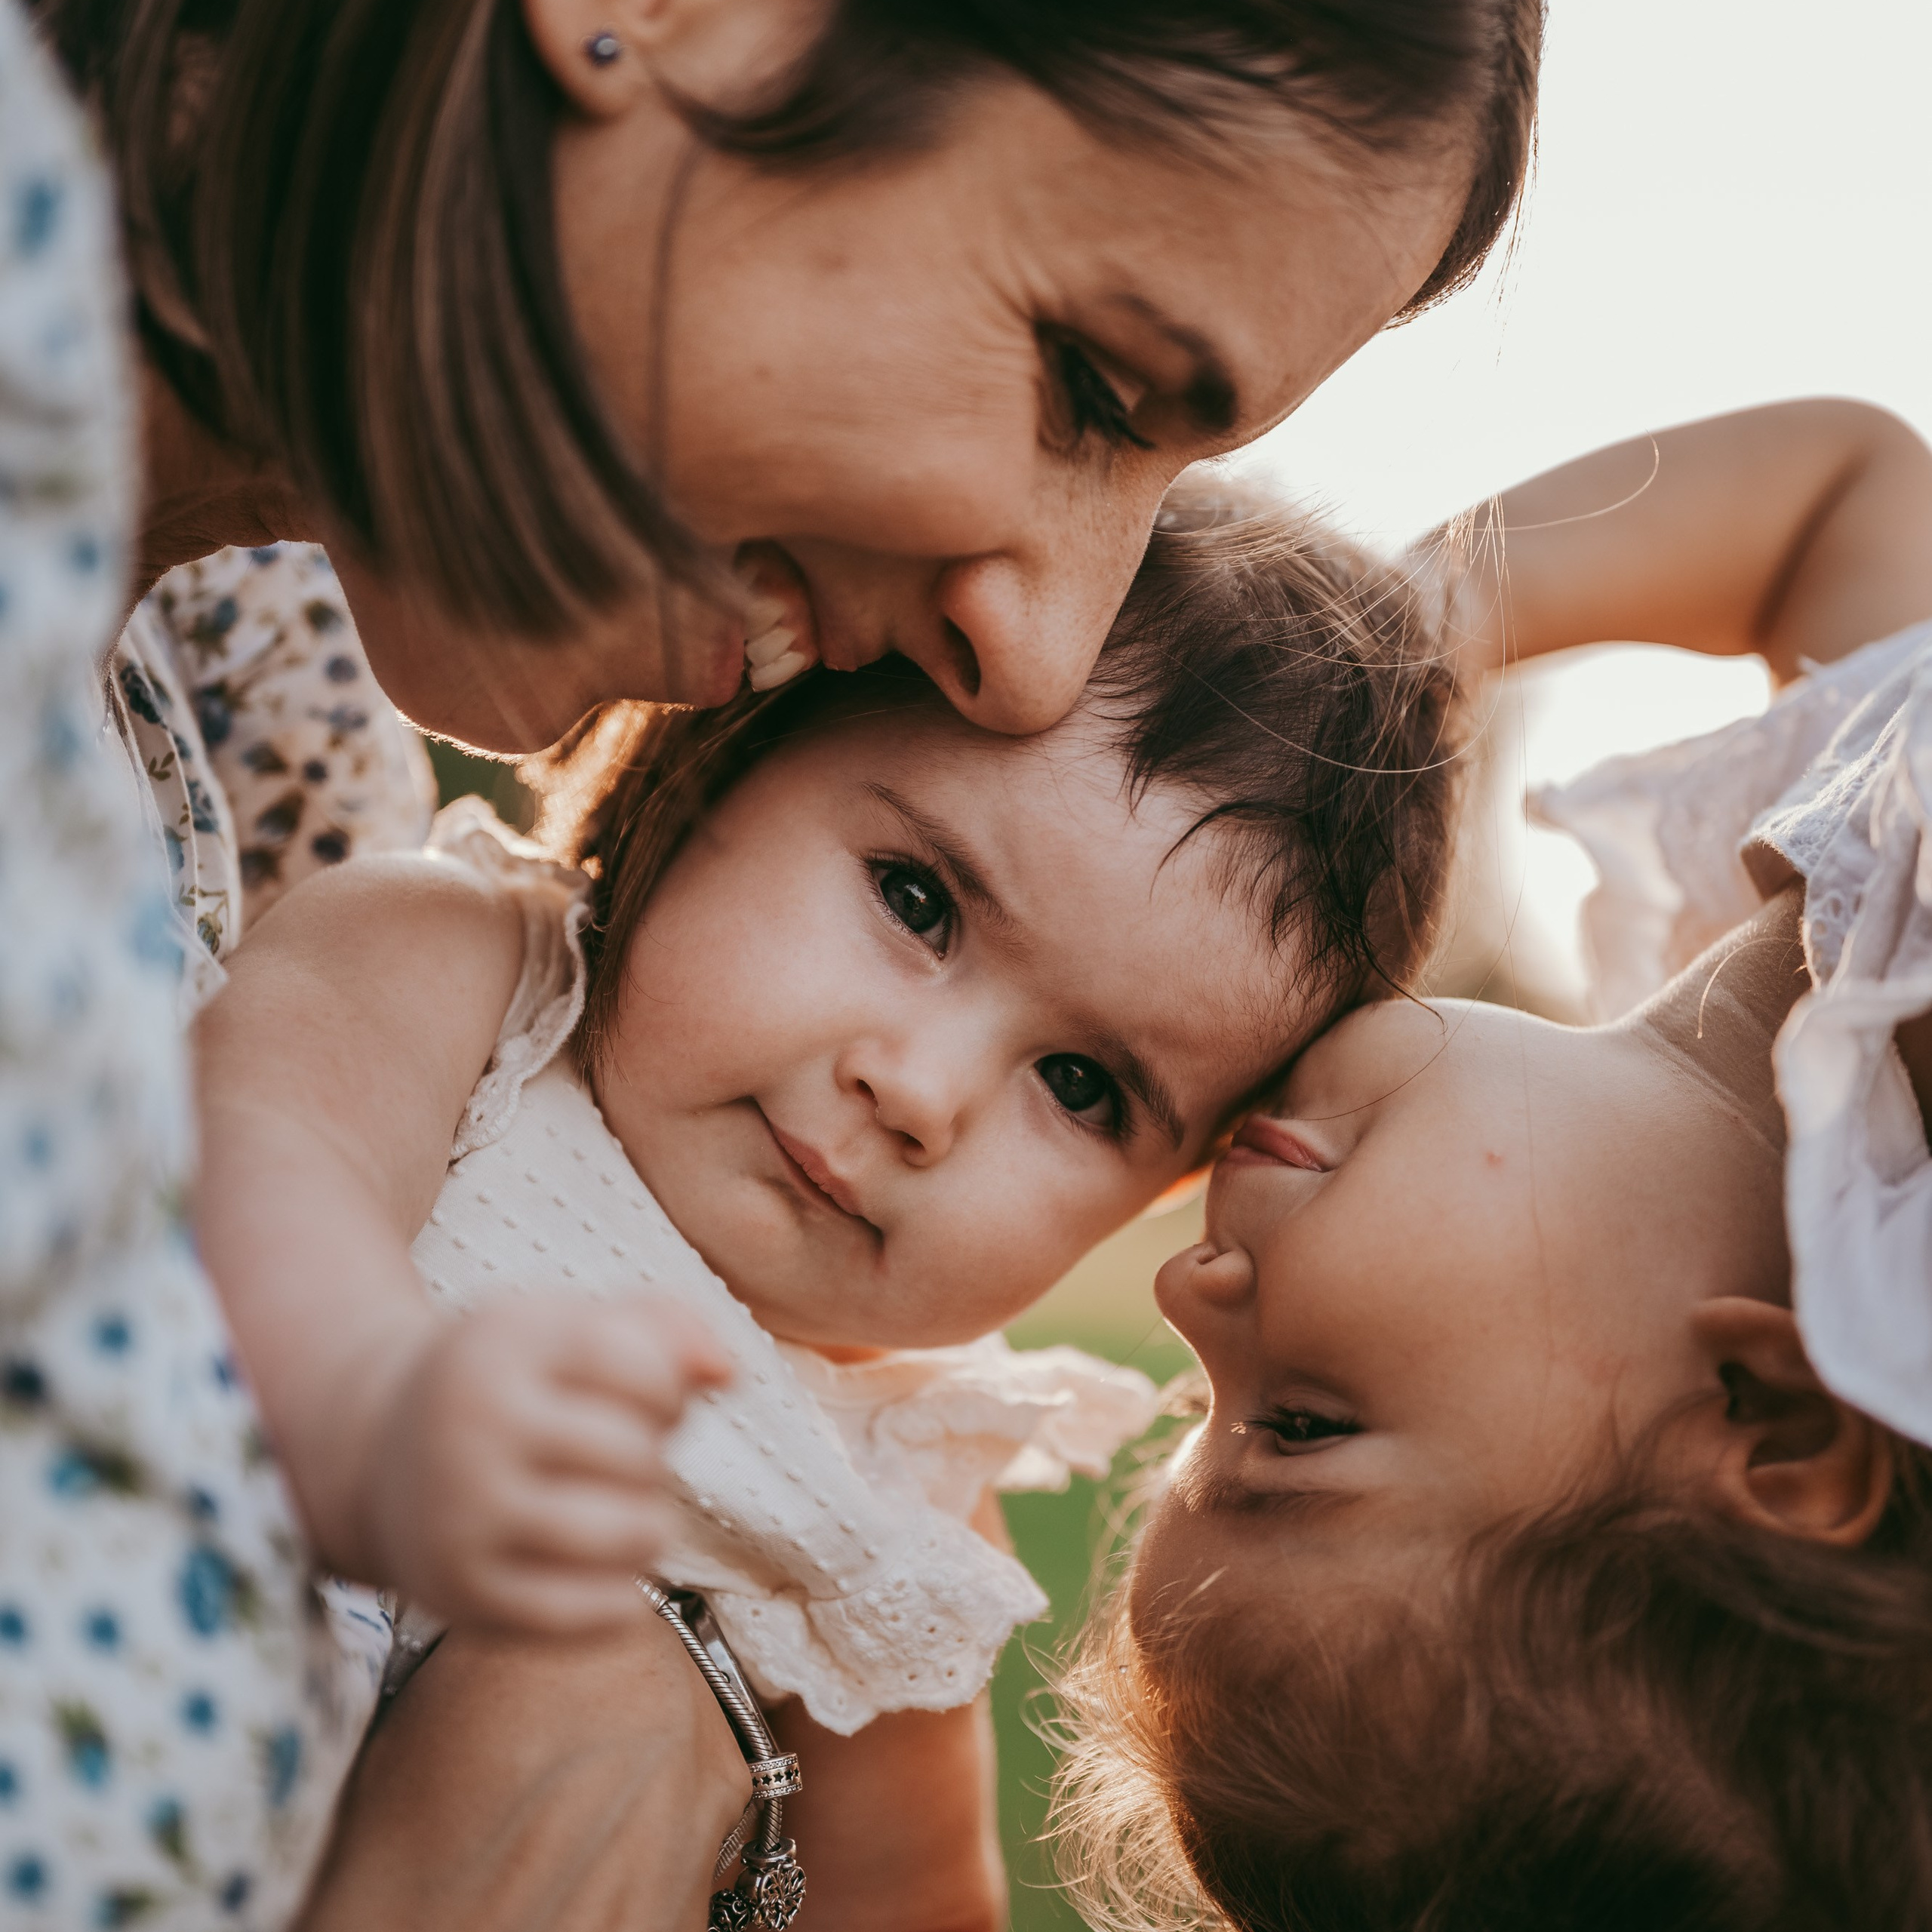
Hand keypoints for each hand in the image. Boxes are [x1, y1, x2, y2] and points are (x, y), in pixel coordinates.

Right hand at [359, 1296, 729, 1632]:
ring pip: (628, 1534)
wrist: (378, 1454)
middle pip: (640, 1453)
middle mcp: (477, 1427)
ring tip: (619, 1511)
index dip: (666, 1389)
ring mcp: (466, 1515)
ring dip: (648, 1525)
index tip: (638, 1396)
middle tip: (616, 1458)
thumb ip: (665, 1327)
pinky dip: (624, 1599)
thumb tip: (728, 1371)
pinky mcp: (464, 1594)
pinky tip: (608, 1572)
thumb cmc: (512, 1383)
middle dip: (651, 1455)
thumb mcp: (570, 1327)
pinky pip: (588, 1615)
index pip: (645, 1368)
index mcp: (507, 1343)